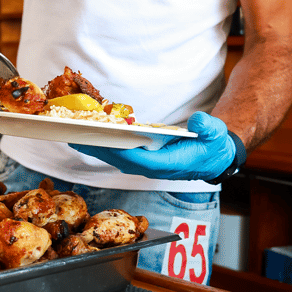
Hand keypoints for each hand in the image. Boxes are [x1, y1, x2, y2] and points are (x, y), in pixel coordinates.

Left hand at [69, 112, 238, 181]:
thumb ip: (208, 128)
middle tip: (77, 138)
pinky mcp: (143, 161)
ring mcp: (147, 166)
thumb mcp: (216, 133)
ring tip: (75, 137)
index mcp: (169, 163)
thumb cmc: (212, 145)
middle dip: (99, 150)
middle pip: (121, 160)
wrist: (213, 157)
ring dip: (96, 149)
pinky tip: (90, 138)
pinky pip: (119, 155)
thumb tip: (197, 122)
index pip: (140, 160)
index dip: (120, 151)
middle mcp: (154, 168)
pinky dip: (104, 147)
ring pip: (117, 159)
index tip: (102, 140)